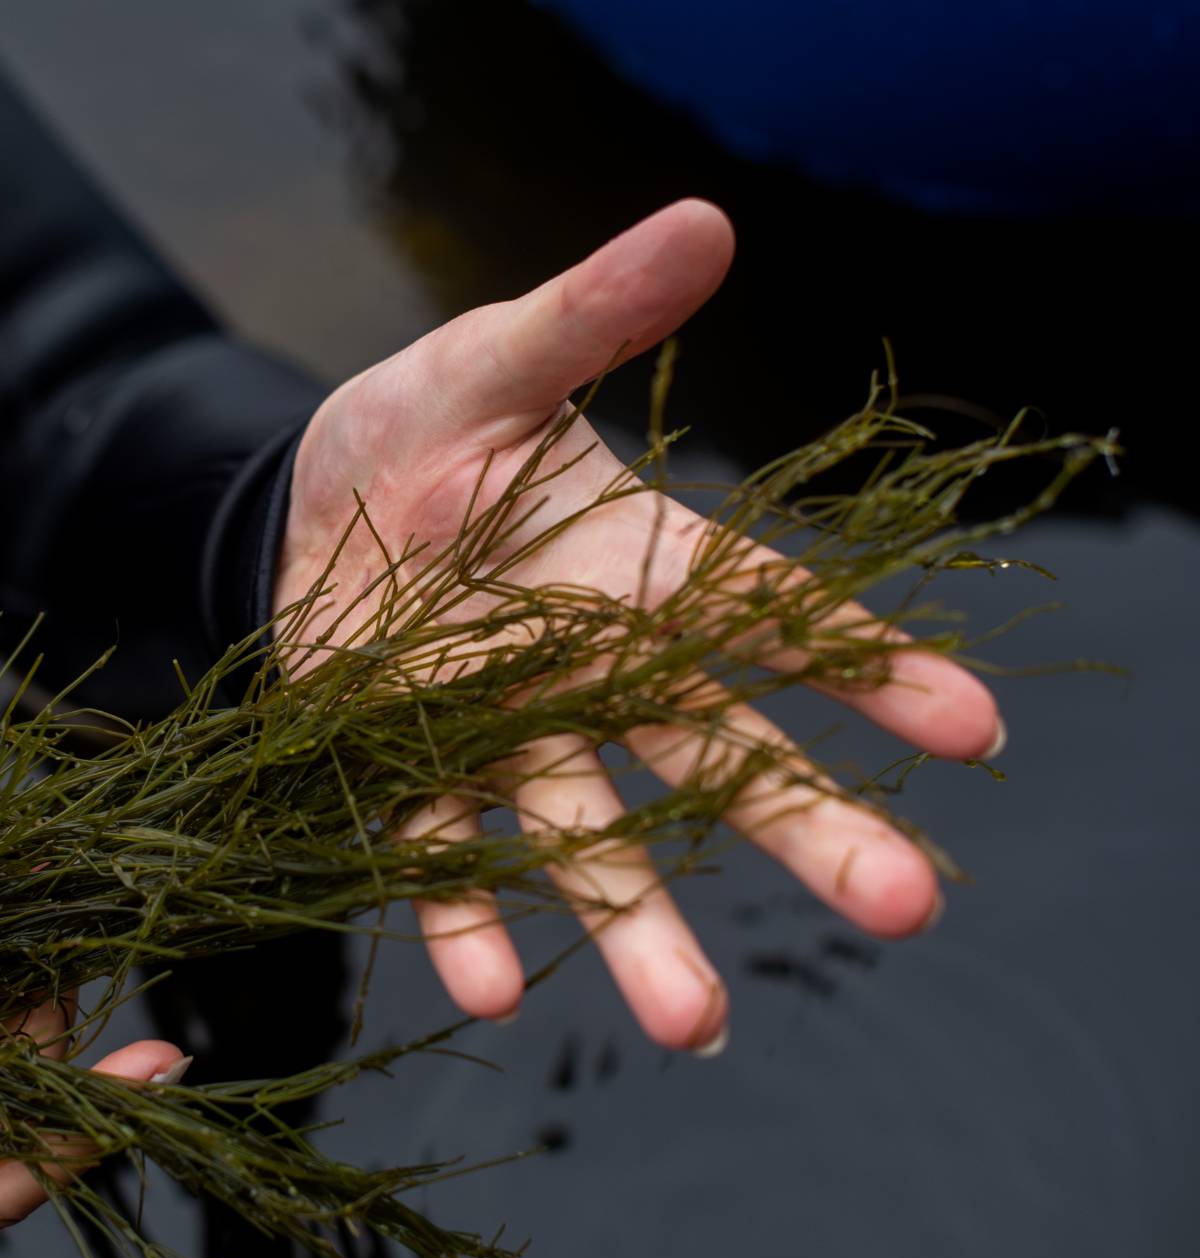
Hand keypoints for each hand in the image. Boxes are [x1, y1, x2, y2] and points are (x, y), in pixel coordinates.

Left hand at [277, 200, 1001, 1048]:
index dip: (870, 666)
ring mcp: (500, 730)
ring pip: (586, 835)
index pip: (775, 615)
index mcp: (640, 564)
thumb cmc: (422, 427)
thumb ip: (590, 315)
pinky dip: (463, 918)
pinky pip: (440, 852)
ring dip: (639, 922)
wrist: (297, 504)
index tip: (972, 730)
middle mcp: (591, 665)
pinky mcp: (403, 770)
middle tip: (905, 905)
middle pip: (715, 750)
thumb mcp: (494, 357)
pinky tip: (490, 989)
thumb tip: (706, 220)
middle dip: (805, 823)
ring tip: (697, 1024)